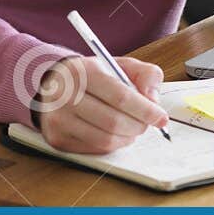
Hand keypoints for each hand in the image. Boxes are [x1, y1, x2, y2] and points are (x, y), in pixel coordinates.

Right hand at [33, 55, 168, 153]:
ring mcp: (59, 120)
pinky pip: (95, 149)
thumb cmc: (91, 76)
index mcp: (82, 72)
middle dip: (138, 126)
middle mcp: (65, 96)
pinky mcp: (58, 139)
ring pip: (106, 140)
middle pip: (114, 122)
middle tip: (147, 123)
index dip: (146, 110)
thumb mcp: (118, 65)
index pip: (121, 97)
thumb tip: (153, 99)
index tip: (161, 117)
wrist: (51, 85)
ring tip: (132, 128)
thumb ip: (145, 74)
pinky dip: (113, 144)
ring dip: (127, 137)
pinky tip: (115, 133)